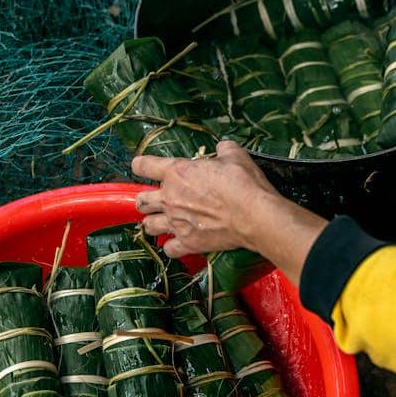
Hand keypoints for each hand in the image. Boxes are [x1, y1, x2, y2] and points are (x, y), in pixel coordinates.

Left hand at [132, 140, 279, 257]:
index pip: (143, 166)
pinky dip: (171, 246)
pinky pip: (169, 249)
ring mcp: (177, 222)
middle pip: (141, 201)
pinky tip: (178, 242)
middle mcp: (170, 198)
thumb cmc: (243, 184)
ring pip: (149, 226)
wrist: (254, 215)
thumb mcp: (235, 156)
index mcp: (177, 172)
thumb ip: (223, 150)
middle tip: (156, 200)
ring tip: (161, 221)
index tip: (143, 167)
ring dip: (153, 223)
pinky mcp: (188, 243)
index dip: (141, 165)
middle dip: (145, 200)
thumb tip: (222, 148)